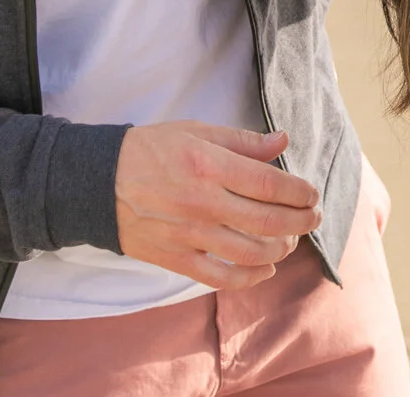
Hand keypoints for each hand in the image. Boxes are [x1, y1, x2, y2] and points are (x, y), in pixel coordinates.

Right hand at [113, 121, 320, 289]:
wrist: (97, 183)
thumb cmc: (150, 151)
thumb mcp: (196, 132)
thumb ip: (242, 142)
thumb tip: (283, 141)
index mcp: (208, 166)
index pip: (268, 183)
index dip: (298, 192)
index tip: (312, 194)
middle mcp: (202, 203)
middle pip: (267, 221)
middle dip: (300, 222)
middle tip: (313, 217)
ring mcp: (189, 235)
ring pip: (250, 253)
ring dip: (281, 249)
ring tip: (290, 240)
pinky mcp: (176, 259)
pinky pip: (221, 277)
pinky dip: (250, 277)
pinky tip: (266, 269)